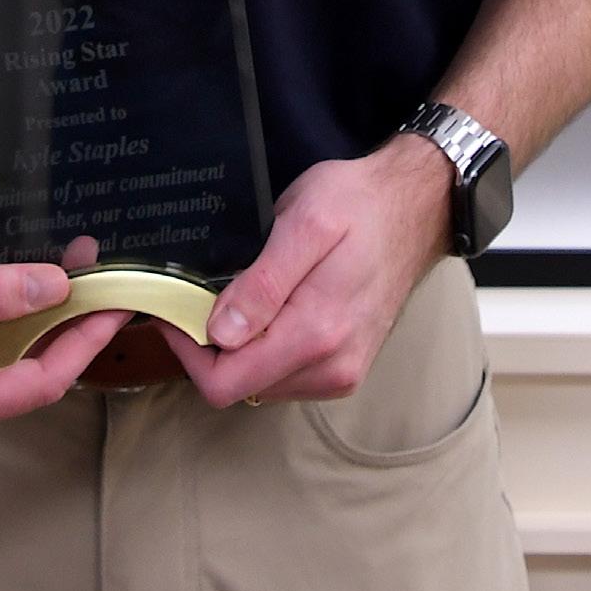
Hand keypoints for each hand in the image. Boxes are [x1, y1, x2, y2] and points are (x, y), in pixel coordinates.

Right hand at [0, 244, 128, 450]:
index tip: (117, 302)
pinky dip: (11, 316)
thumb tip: (53, 289)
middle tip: (99, 270)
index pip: (40, 381)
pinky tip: (28, 282)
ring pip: (10, 359)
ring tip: (75, 266)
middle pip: (30, 372)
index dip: (84, 341)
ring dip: (41, 314)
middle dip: (69, 321)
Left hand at [162, 137, 454, 407]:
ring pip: (260, 384)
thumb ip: (264, 282)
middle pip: (239, 387)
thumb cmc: (359, 203)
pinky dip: (264, 348)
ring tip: (236, 293)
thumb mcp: (304, 222)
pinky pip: (285, 374)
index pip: (225, 383)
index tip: (174, 307)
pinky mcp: (345, 366)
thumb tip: (221, 333)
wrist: (415, 207)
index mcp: (316, 334)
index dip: (187, 350)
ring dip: (238, 348)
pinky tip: (265, 307)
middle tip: (200, 292)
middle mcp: (331, 368)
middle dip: (210, 347)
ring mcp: (341, 372)